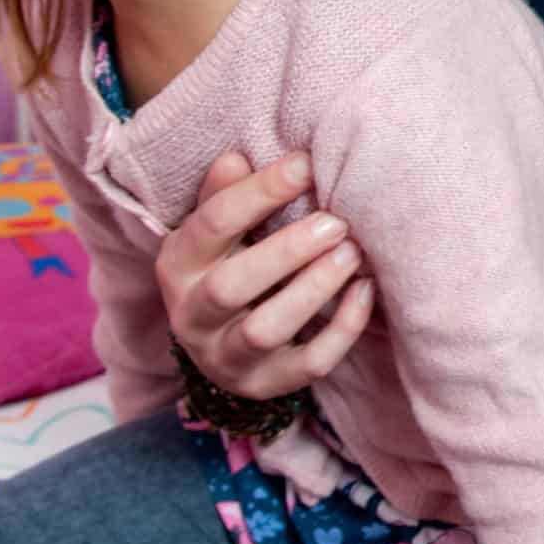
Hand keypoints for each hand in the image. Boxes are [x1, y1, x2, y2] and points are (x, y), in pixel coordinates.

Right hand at [157, 151, 372, 399]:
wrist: (220, 348)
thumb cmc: (227, 266)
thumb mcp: (216, 233)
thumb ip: (225, 196)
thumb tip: (236, 158)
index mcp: (178, 265)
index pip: (211, 225)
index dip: (259, 193)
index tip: (305, 165)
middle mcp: (193, 316)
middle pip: (231, 286)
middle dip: (287, 251)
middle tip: (336, 222)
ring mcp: (227, 357)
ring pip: (266, 330)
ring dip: (313, 290)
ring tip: (352, 253)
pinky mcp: (267, 384)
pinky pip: (308, 364)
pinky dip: (341, 329)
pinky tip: (366, 290)